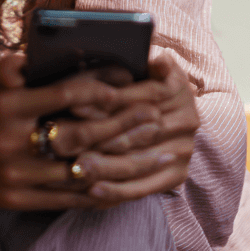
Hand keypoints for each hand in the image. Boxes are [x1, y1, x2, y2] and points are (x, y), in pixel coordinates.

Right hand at [0, 54, 187, 211]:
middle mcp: (11, 142)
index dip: (100, 87)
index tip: (130, 81)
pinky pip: (66, 200)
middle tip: (155, 116)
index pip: (64, 94)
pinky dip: (99, 192)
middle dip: (123, 125)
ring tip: (154, 154)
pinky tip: (126, 185)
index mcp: (8, 106)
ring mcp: (13, 175)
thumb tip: (82, 55)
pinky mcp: (14, 201)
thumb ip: (33, 65)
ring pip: (78, 171)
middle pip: (79, 134)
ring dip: (123, 163)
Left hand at [48, 53, 199, 203]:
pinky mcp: (177, 174)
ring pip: (138, 162)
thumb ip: (143, 59)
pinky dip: (117, 191)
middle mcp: (187, 120)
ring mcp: (184, 150)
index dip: (106, 100)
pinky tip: (93, 191)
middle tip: (62, 141)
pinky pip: (144, 187)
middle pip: (136, 132)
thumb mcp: (145, 60)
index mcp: (178, 86)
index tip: (72, 104)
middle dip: (97, 136)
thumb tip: (159, 60)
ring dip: (104, 168)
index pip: (140, 95)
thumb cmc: (144, 77)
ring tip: (75, 168)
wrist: (173, 108)